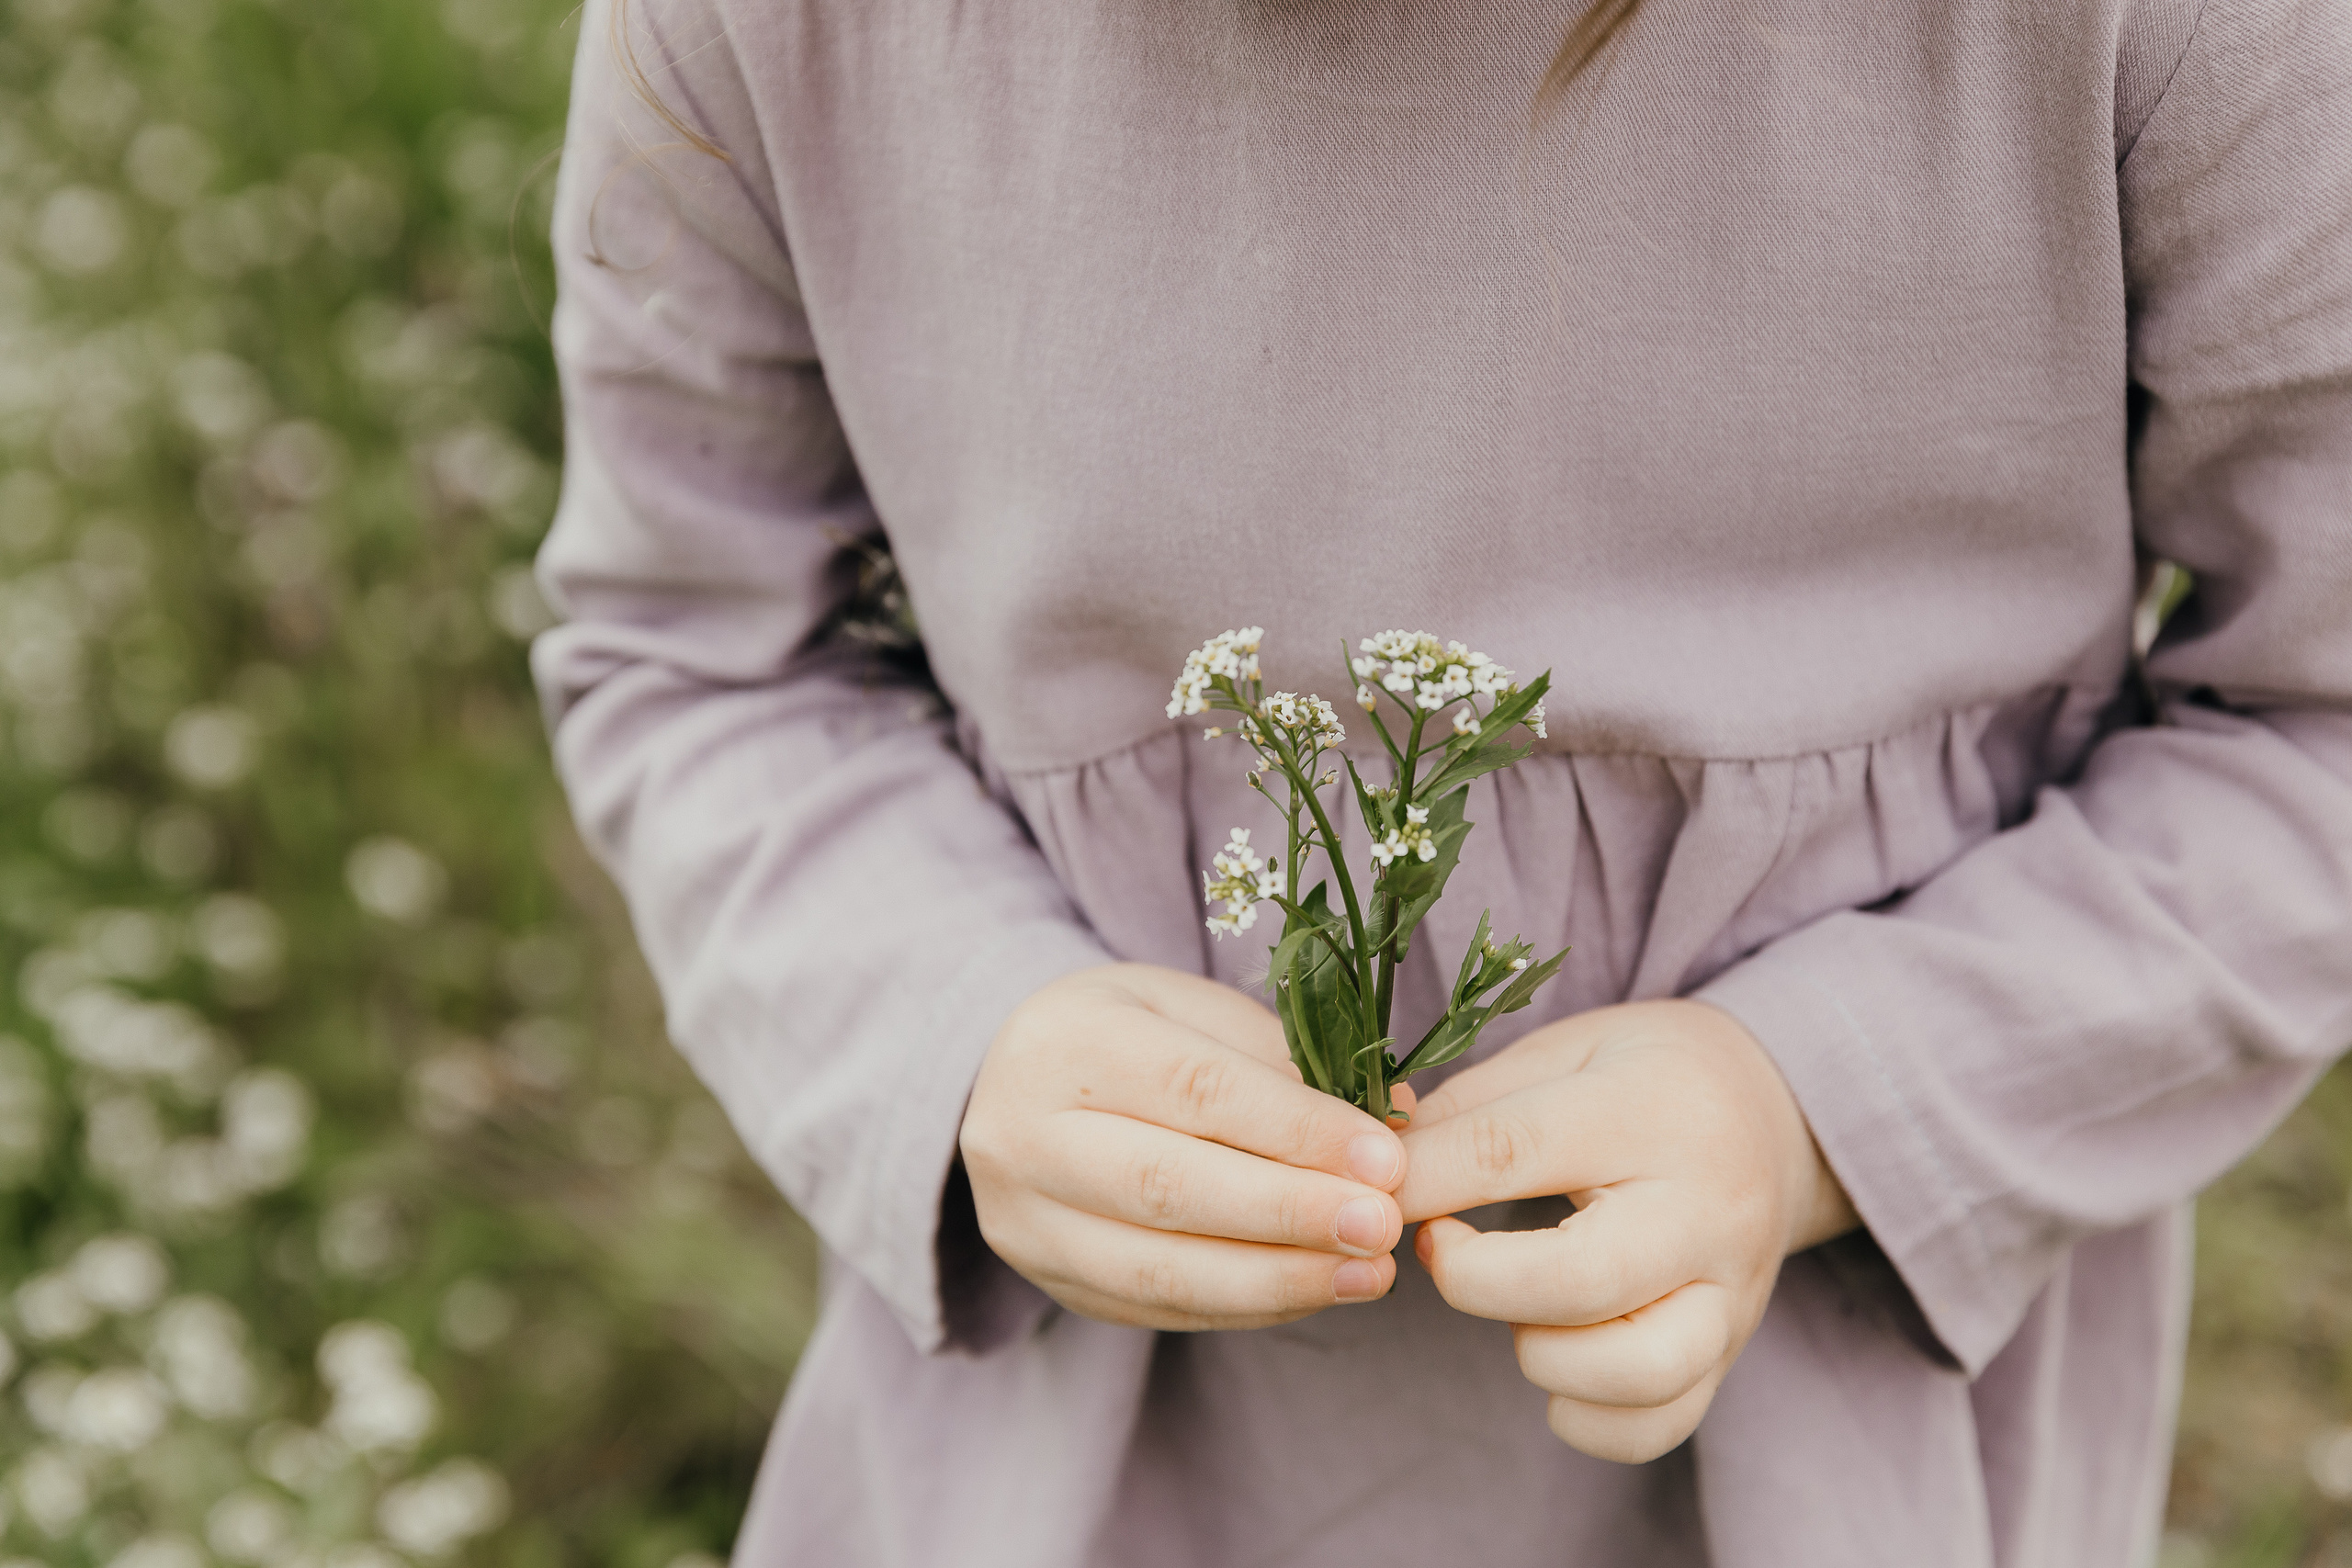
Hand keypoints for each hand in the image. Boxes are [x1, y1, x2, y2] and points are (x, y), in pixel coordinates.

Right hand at [960, 963, 1416, 1330]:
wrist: (1012, 1081)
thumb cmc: (1130, 1034)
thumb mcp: (1195, 1011)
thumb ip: (1284, 1062)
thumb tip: (1395, 1122)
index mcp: (1066, 1040)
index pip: (1194, 1090)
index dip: (1296, 1130)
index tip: (1386, 1161)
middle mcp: (1022, 1132)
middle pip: (1168, 1187)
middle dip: (1289, 1214)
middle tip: (1382, 1227)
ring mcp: (1024, 1219)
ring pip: (1157, 1270)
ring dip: (1277, 1281)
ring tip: (1369, 1276)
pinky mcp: (1046, 1278)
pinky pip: (1156, 1310)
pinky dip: (1246, 1307)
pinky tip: (1315, 1291)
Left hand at [1395, 999, 1856, 1461]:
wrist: (1776, 1109)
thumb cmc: (1643, 1074)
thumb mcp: (1562, 1051)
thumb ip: (1470, 1109)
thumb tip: (1369, 1161)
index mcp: (1648, 1112)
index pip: (1512, 1152)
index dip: (1420, 1179)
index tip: (1375, 1190)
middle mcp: (1703, 1209)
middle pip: (1579, 1281)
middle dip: (1475, 1280)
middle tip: (1441, 1247)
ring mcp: (1730, 1291)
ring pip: (1634, 1372)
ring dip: (1541, 1354)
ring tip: (1517, 1307)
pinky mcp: (1732, 1350)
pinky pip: (1656, 1425)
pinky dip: (1585, 1415)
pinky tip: (1554, 1363)